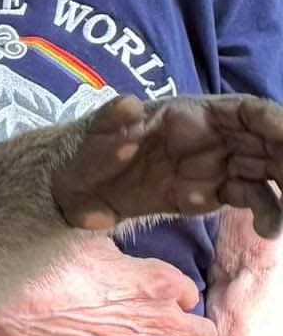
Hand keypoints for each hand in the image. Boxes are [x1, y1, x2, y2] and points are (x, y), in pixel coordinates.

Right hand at [0, 239, 216, 335]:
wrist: (38, 302)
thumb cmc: (63, 264)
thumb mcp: (96, 241)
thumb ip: (120, 251)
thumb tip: (116, 245)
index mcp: (162, 280)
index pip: (192, 292)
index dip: (179, 294)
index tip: (166, 295)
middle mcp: (166, 316)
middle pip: (205, 332)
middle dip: (195, 331)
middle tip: (177, 329)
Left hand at [54, 95, 282, 239]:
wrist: (74, 192)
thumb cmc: (81, 155)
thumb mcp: (89, 136)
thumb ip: (109, 121)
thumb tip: (130, 105)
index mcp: (188, 114)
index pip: (243, 110)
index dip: (273, 120)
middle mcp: (210, 137)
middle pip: (266, 140)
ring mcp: (213, 166)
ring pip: (266, 171)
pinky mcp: (211, 195)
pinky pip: (249, 199)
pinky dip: (267, 212)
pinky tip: (267, 230)